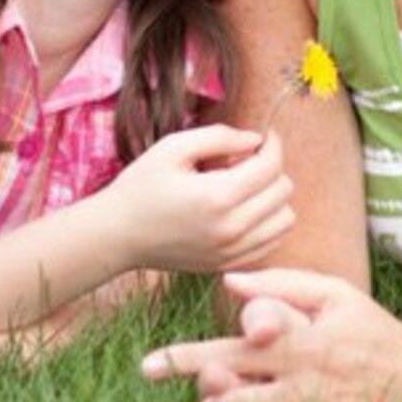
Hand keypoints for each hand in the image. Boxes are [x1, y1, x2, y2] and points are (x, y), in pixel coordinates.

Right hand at [105, 126, 294, 273]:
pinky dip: (268, 223)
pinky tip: (244, 209)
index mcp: (218, 196)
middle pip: (283, 191)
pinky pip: (271, 242)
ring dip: (273, 197)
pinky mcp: (228, 264)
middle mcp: (231, 228)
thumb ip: (219, 137)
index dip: (273, 144)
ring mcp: (231, 251)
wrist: (117, 235)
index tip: (263, 136)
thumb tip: (255, 139)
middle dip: (272, 168)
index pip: (272, 166)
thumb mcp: (173, 148)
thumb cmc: (141, 186)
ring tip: (245, 187)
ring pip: (285, 219)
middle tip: (245, 160)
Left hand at [141, 270, 401, 401]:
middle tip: (208, 395)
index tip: (148, 365)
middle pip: (233, 398)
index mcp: (300, 342)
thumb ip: (282, 283)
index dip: (185, 359)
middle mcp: (304, 383)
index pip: (231, 350)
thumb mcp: (335, 294)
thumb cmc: (373, 331)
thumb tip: (232, 280)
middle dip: (208, 398)